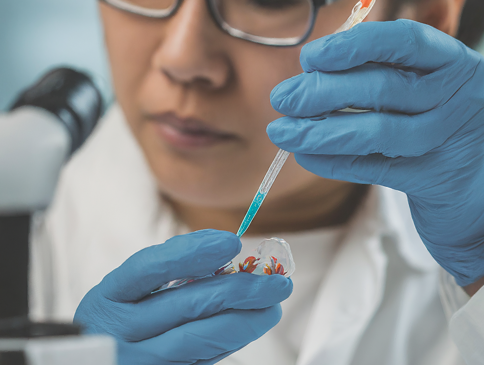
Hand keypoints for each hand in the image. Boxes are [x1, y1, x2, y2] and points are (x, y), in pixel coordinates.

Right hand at [74, 229, 292, 364]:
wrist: (95, 364)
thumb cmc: (121, 317)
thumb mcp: (130, 288)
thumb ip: (170, 268)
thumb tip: (226, 249)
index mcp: (110, 296)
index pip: (151, 267)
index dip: (192, 251)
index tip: (232, 242)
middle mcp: (118, 331)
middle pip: (185, 305)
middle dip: (239, 291)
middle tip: (276, 283)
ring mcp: (135, 362)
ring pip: (197, 341)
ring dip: (243, 321)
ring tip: (272, 307)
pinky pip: (199, 362)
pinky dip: (228, 344)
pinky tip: (247, 328)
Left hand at [267, 19, 483, 286]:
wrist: (474, 186)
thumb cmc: (432, 122)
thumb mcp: (417, 87)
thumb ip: (374, 73)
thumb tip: (307, 75)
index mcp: (455, 61)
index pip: (403, 40)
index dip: (352, 46)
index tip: (309, 57)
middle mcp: (462, 96)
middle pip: (383, 88)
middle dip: (322, 92)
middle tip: (281, 98)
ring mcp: (452, 140)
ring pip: (376, 132)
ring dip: (319, 132)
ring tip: (281, 132)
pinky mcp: (435, 179)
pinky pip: (374, 168)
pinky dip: (333, 161)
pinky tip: (305, 155)